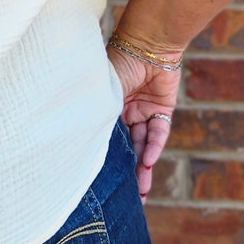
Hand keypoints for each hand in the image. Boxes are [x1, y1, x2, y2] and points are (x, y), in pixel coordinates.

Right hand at [106, 43, 181, 199]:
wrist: (147, 43)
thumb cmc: (118, 63)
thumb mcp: (102, 92)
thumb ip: (96, 114)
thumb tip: (80, 143)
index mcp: (105, 107)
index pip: (104, 139)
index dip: (103, 160)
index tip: (100, 184)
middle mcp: (123, 112)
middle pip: (124, 147)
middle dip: (126, 173)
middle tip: (127, 199)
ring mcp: (142, 111)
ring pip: (142, 145)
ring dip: (142, 167)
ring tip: (141, 191)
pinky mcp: (162, 109)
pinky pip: (157, 133)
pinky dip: (153, 147)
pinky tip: (148, 162)